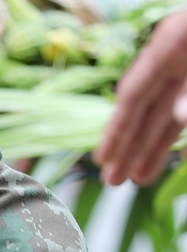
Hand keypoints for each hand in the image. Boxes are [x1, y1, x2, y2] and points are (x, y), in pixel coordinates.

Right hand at [94, 8, 186, 185]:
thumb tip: (181, 116)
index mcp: (174, 41)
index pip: (136, 91)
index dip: (117, 128)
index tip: (102, 158)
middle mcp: (182, 56)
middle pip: (150, 106)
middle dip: (132, 145)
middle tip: (114, 182)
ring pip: (172, 113)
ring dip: (156, 147)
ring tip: (140, 179)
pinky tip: (180, 160)